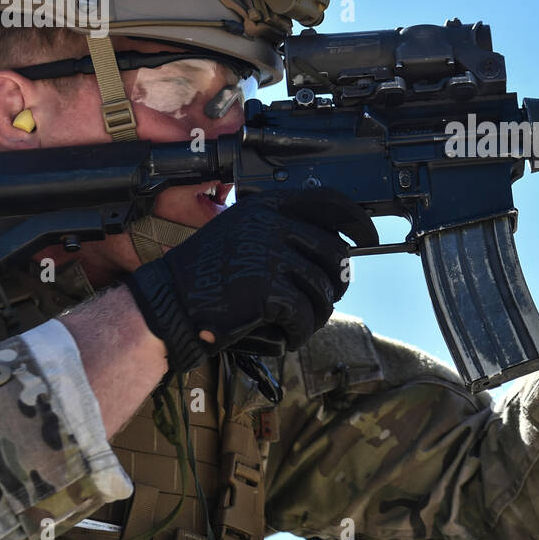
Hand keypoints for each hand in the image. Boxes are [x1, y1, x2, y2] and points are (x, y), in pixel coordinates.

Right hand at [123, 188, 376, 377]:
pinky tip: (288, 337)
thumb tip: (338, 251)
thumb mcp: (242, 234)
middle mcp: (271, 224)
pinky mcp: (267, 289)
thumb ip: (283, 232)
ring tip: (298, 323)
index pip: (329, 202)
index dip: (357, 220)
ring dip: (317, 313)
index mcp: (267, 207)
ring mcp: (270, 255)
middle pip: (335, 253)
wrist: (169, 305)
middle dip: (336, 283)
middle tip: (324, 301)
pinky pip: (306, 315)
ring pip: (323, 289)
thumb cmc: (206, 277)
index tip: (369, 236)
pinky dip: (301, 332)